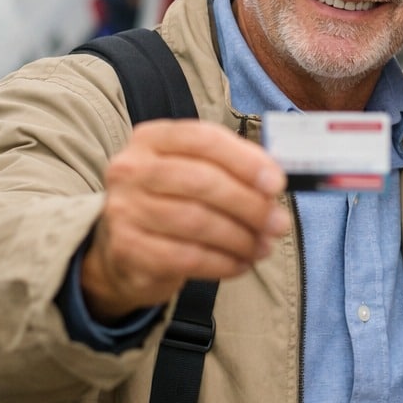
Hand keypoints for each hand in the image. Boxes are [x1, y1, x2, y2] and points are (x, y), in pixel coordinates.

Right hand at [81, 119, 288, 321]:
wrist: (124, 250)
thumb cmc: (172, 203)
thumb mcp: (195, 173)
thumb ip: (233, 170)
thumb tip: (273, 185)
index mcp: (152, 138)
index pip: (204, 139)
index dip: (245, 161)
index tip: (277, 183)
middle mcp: (131, 169)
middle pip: (202, 181)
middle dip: (249, 204)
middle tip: (278, 224)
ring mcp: (124, 209)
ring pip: (197, 221)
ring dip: (240, 237)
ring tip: (263, 247)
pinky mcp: (127, 249)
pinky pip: (187, 257)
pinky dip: (222, 262)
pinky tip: (240, 264)